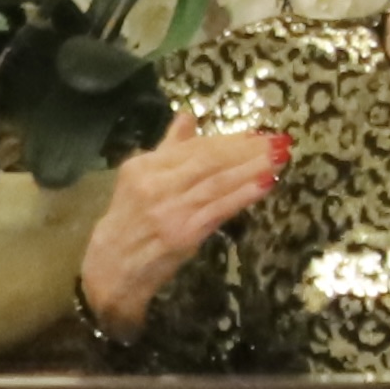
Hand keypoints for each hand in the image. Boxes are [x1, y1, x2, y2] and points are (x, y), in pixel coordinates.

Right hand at [78, 117, 287, 339]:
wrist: (110, 271)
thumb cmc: (127, 225)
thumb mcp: (139, 181)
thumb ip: (168, 149)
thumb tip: (188, 117)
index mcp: (143, 167)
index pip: (193, 148)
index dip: (228, 140)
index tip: (257, 134)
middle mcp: (155, 184)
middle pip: (208, 161)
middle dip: (246, 150)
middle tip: (278, 140)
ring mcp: (169, 210)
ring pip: (217, 182)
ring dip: (252, 168)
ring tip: (279, 156)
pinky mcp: (183, 234)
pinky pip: (219, 209)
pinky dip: (244, 194)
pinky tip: (266, 183)